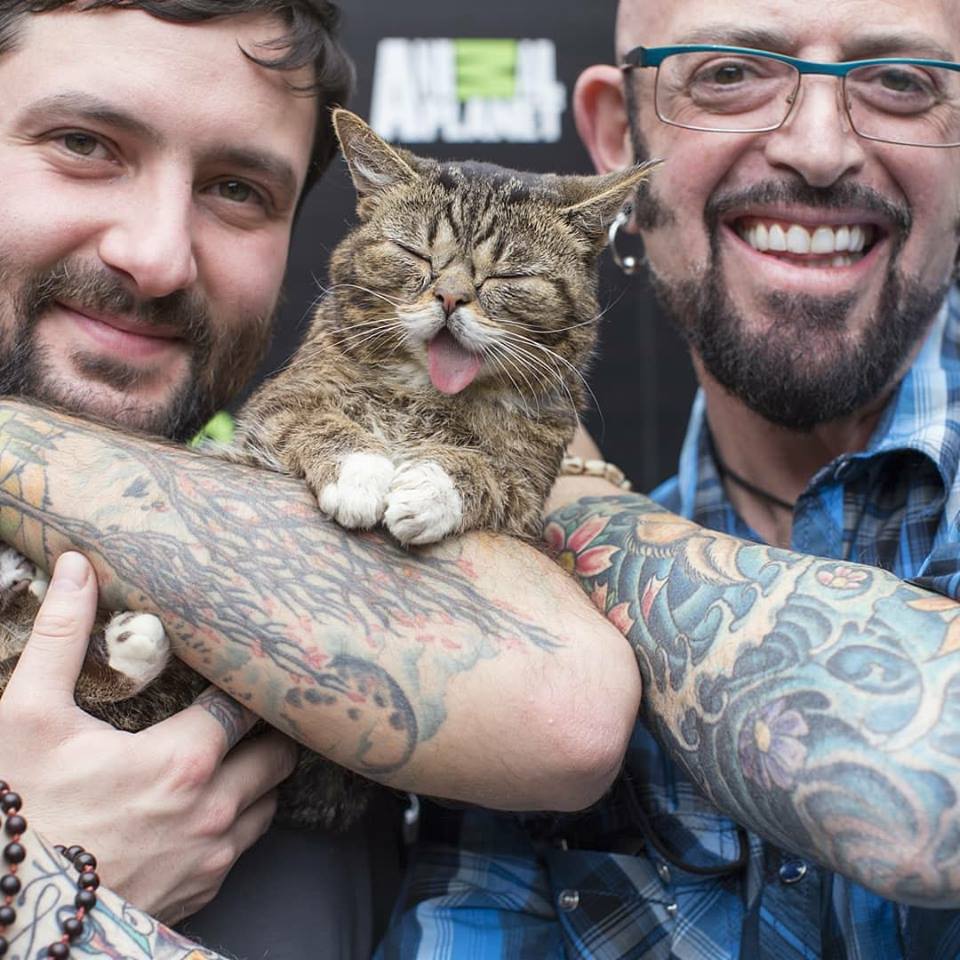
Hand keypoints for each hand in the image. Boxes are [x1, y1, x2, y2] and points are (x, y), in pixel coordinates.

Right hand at [0, 552, 298, 922]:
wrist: (8, 916)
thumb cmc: (18, 810)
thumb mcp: (28, 717)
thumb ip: (62, 637)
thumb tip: (79, 566)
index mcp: (184, 761)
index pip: (247, 707)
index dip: (246, 686)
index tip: (242, 671)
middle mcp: (213, 811)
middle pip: (276, 755)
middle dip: (266, 729)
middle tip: (247, 710)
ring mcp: (212, 858)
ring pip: (269, 802)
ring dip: (258, 776)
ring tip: (232, 753)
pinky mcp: (202, 892)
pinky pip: (245, 846)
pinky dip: (239, 820)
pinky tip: (208, 804)